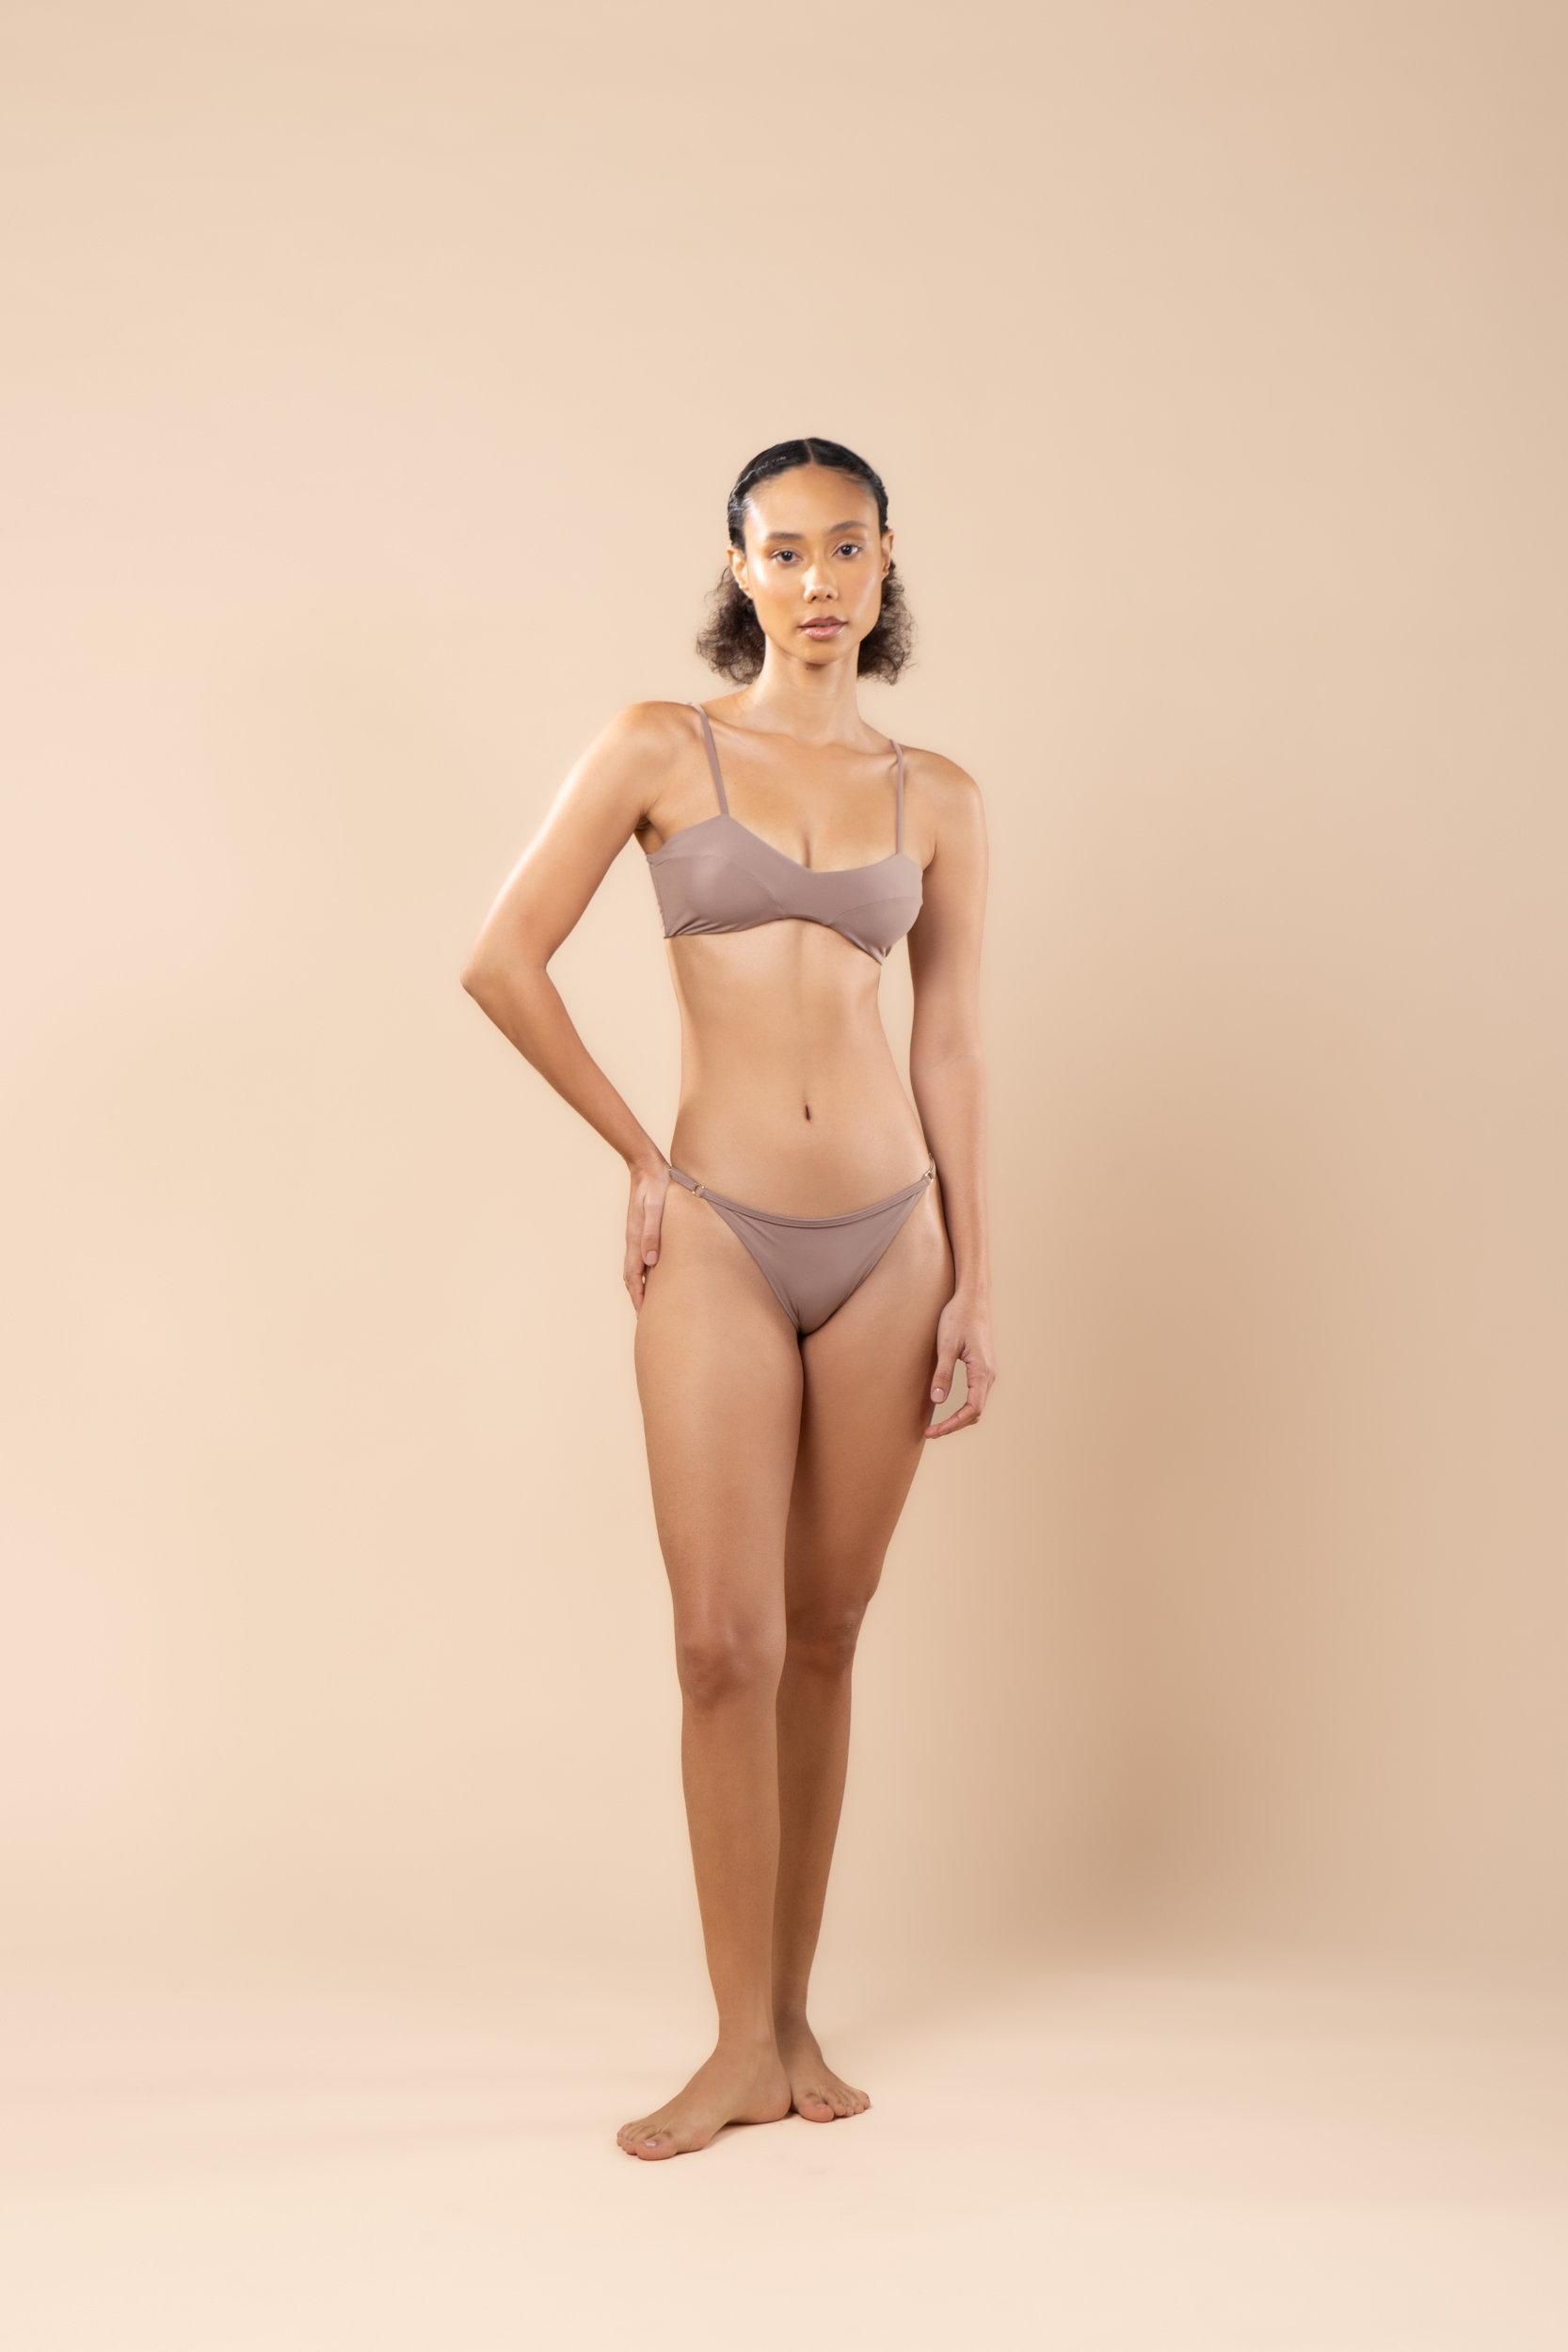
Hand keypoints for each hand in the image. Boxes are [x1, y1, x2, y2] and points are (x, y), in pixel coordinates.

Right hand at [624, 1159, 671, 1312]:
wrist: (646, 1166)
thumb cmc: (654, 1186)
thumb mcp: (654, 1209)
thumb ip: (652, 1234)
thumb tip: (651, 1262)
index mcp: (635, 1239)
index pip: (634, 1276)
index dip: (638, 1297)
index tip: (643, 1315)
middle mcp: (633, 1240)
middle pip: (631, 1276)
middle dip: (637, 1297)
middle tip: (644, 1316)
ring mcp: (636, 1235)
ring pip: (634, 1267)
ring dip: (638, 1285)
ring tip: (647, 1300)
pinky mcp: (641, 1229)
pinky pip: (640, 1256)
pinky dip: (643, 1271)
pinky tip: (653, 1273)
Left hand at [926, 1292, 995, 1437]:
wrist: (972, 1298)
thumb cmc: (958, 1317)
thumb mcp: (946, 1345)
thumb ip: (943, 1373)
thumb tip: (937, 1401)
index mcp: (982, 1371)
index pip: (972, 1409)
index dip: (952, 1424)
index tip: (933, 1432)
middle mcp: (989, 1374)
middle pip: (975, 1412)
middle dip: (954, 1425)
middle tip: (930, 1432)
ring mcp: (988, 1372)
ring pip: (977, 1406)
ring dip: (959, 1418)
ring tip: (937, 1425)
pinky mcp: (983, 1368)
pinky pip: (976, 1396)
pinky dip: (964, 1408)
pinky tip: (948, 1409)